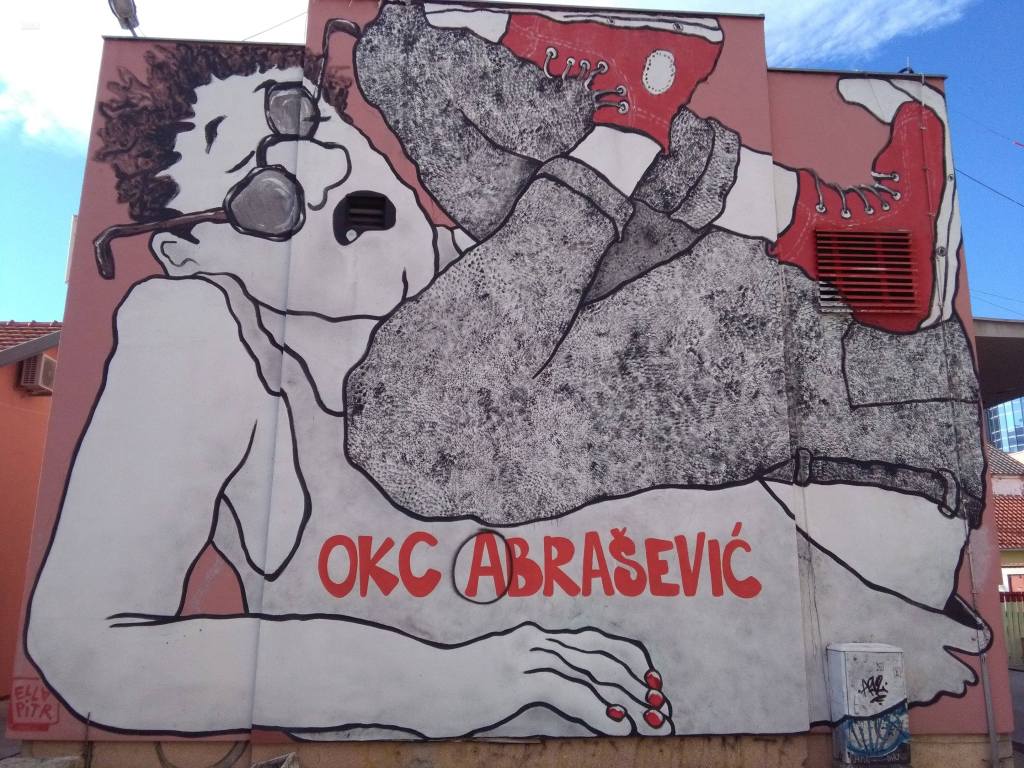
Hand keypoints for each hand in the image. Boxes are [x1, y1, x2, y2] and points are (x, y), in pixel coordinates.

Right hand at [436, 622, 671, 736]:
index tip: (653, 683)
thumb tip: (558, 695)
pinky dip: (600, 711)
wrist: (414, 683)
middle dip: (637, 683)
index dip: (629, 661)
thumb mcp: (495, 678)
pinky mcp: (516, 680)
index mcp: (534, 638)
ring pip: (592, 673)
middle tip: (662, 708)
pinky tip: (619, 727)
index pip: (595, 641)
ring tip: (650, 721)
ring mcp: (526, 658)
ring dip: (628, 700)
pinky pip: (569, 693)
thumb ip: (526, 678)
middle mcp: (535, 641)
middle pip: (601, 655)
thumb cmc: (451, 685)